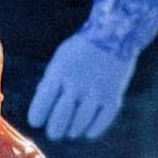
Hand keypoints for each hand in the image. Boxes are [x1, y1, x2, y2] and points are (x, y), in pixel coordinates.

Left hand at [29, 0, 157, 141]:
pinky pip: (103, 119)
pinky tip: (88, 129)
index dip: (39, 116)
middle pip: (61, 118)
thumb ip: (52, 82)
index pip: (44, 105)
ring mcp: (98, 89)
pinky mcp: (114, 93)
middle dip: (56, 127)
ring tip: (69, 131)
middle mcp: (78, 83)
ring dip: (72, 130)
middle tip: (54, 130)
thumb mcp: (62, 56)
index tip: (38, 120)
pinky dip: (94, 128)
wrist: (121, 26)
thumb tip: (36, 108)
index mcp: (61, 71)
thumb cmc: (83, 44)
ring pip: (81, 122)